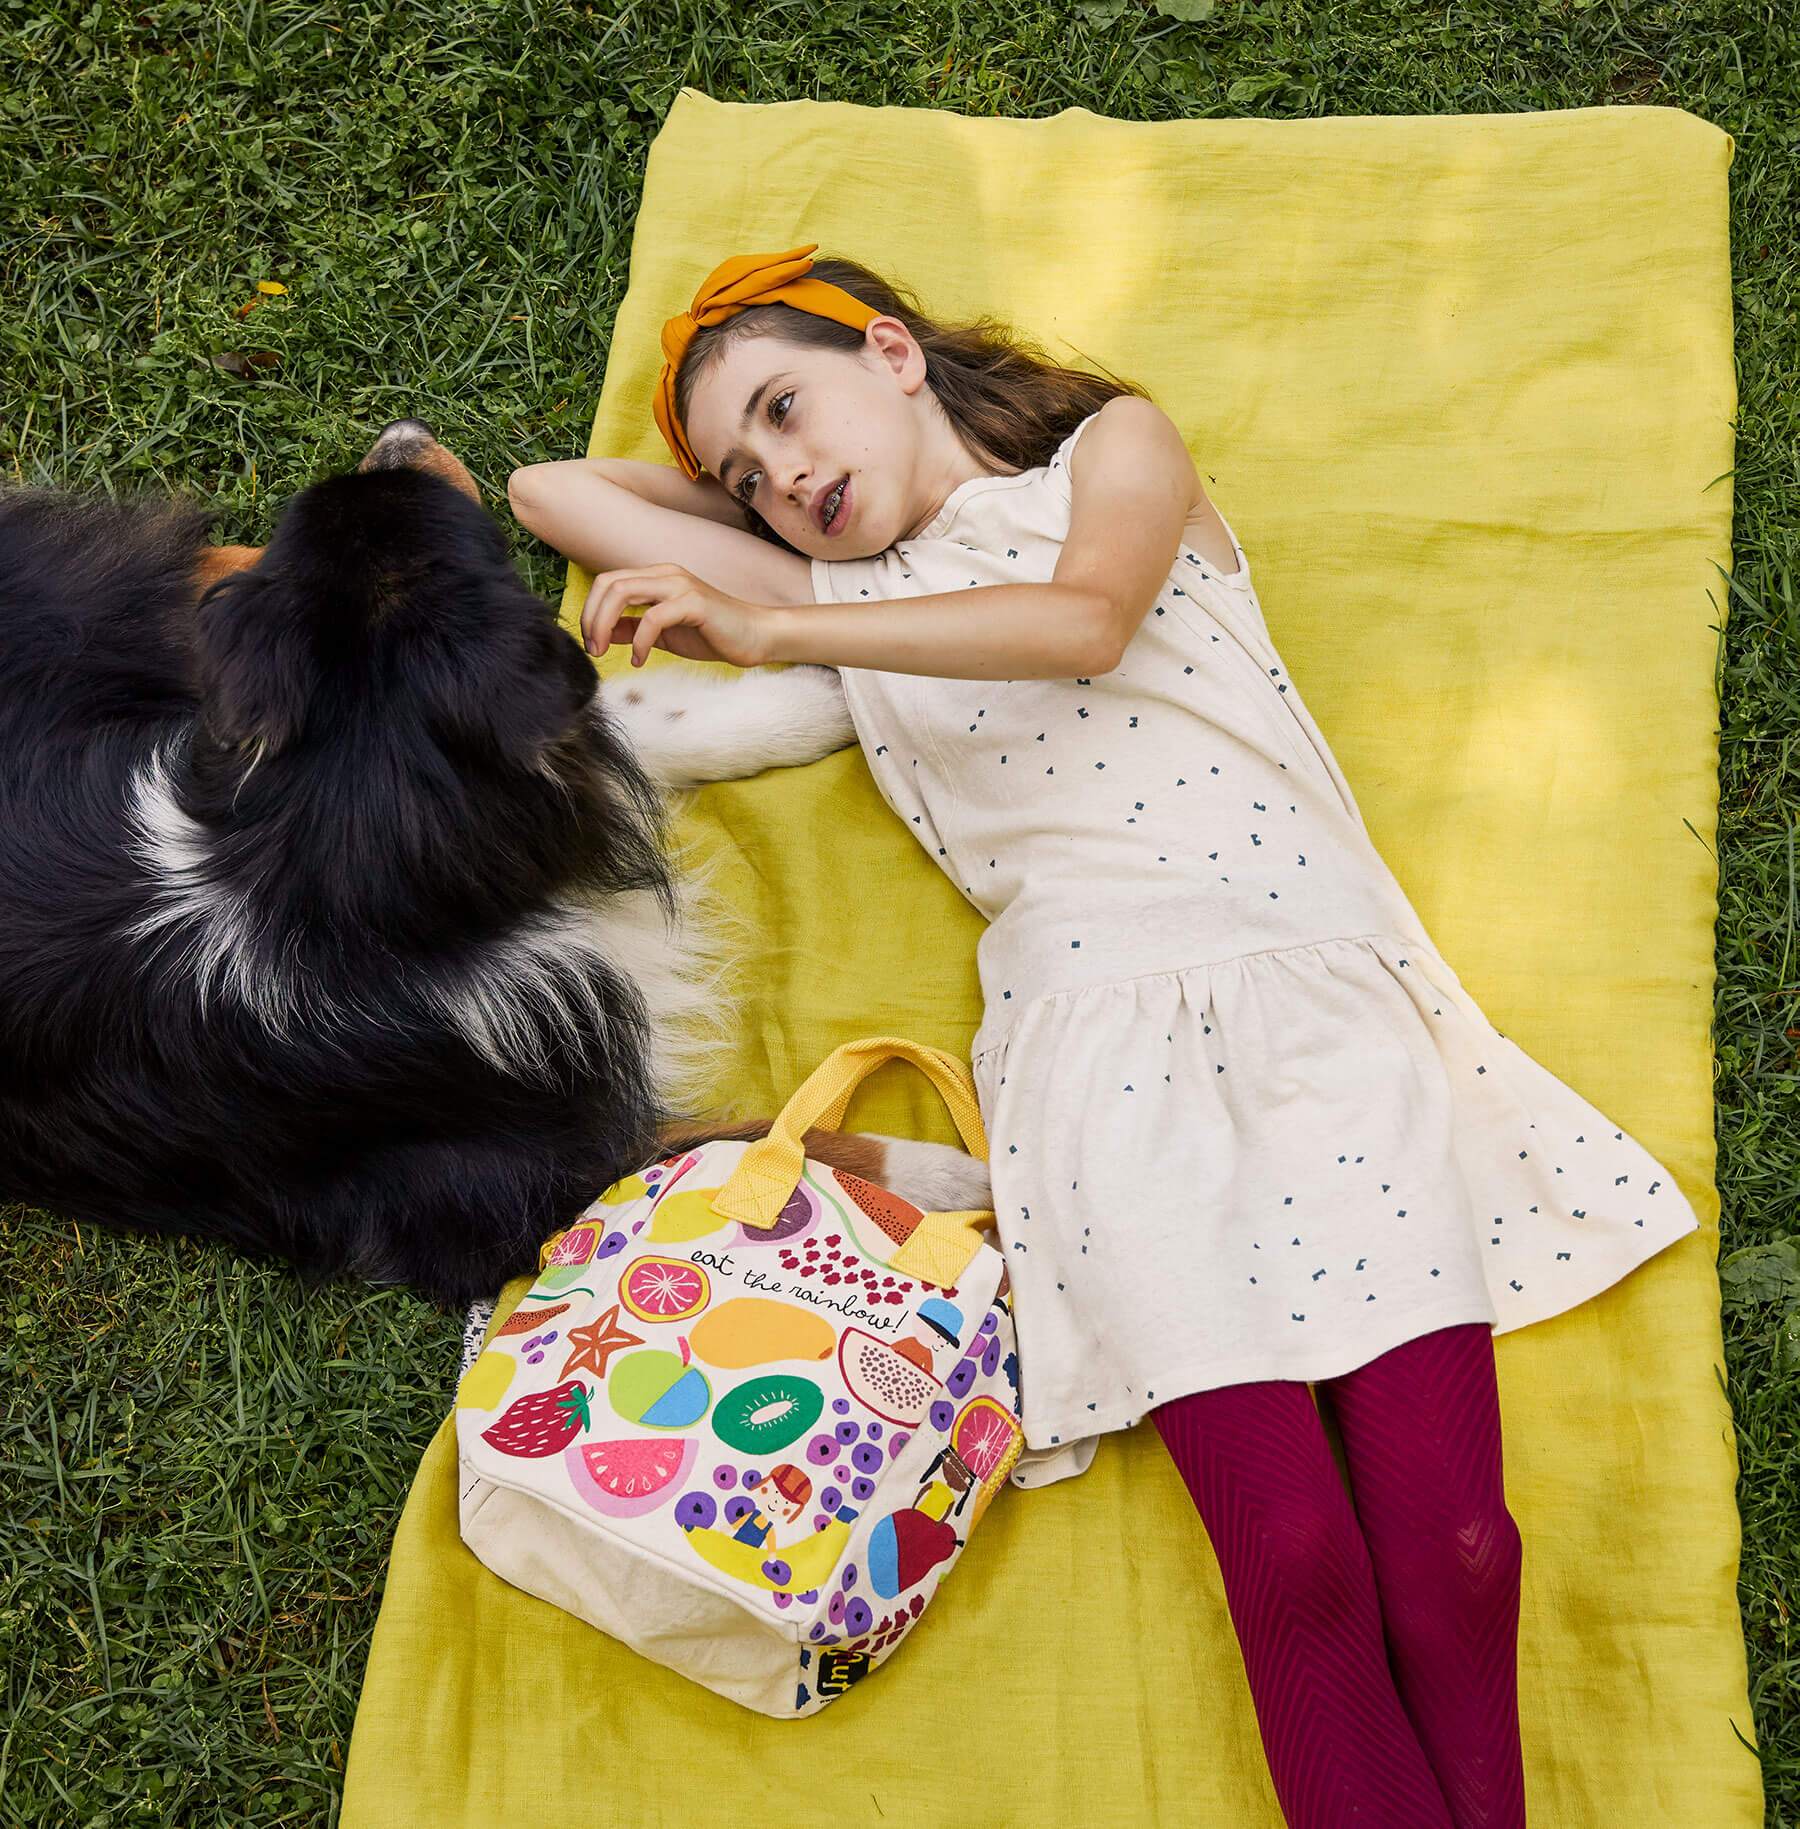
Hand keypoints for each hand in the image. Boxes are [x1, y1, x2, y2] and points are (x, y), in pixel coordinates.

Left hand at [579, 563, 777, 668]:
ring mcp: (680, 585)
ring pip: (623, 592)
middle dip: (591, 617)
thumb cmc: (713, 634)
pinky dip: (639, 641)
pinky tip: (639, 659)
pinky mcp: (694, 603)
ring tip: (605, 652)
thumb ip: (633, 628)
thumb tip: (603, 633)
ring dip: (605, 624)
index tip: (590, 643)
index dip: (590, 611)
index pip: (607, 582)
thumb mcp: (664, 633)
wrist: (756, 637)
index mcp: (657, 577)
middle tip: (592, 649)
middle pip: (609, 583)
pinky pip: (653, 617)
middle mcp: (665, 574)